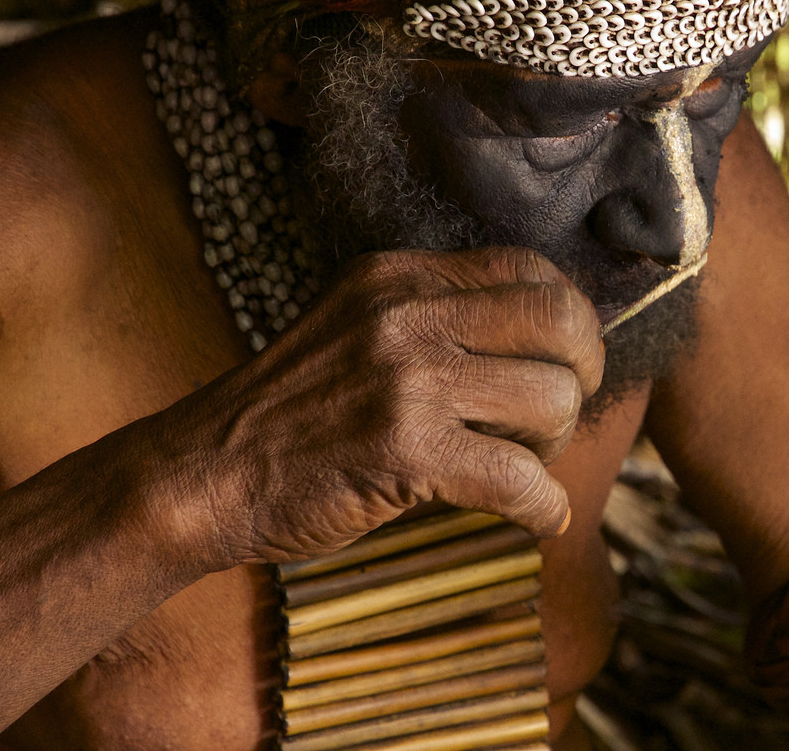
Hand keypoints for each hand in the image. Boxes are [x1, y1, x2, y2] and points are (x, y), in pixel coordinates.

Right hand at [139, 247, 602, 569]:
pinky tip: (534, 517)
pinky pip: (520, 478)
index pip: (530, 270)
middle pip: (562, 322)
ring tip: (520, 464)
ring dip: (554, 443)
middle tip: (560, 415)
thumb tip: (550, 338)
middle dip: (583, 372)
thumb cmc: (293, 412)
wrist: (206, 472)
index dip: (568, 319)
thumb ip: (439, 318)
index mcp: (401, 276)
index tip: (564, 360)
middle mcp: (408, 314)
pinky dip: (542, 508)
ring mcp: (407, 379)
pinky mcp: (406, 449)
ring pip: (552, 398)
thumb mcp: (360, 327)